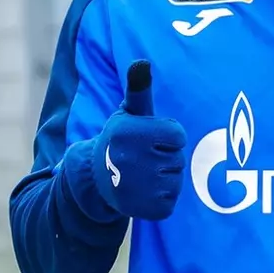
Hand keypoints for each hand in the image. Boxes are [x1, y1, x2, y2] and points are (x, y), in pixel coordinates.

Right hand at [92, 60, 186, 220]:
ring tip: (143, 175)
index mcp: (130, 133)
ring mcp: (139, 188)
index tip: (148, 139)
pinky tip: (144, 192)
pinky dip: (161, 198)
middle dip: (166, 157)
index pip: (177, 135)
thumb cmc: (120, 140)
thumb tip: (142, 62)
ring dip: (165, 178)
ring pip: (176, 180)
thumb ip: (138, 89)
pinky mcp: (146, 210)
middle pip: (178, 158)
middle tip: (143, 159)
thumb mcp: (127, 114)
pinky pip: (170, 201)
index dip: (167, 136)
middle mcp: (132, 160)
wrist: (95, 180)